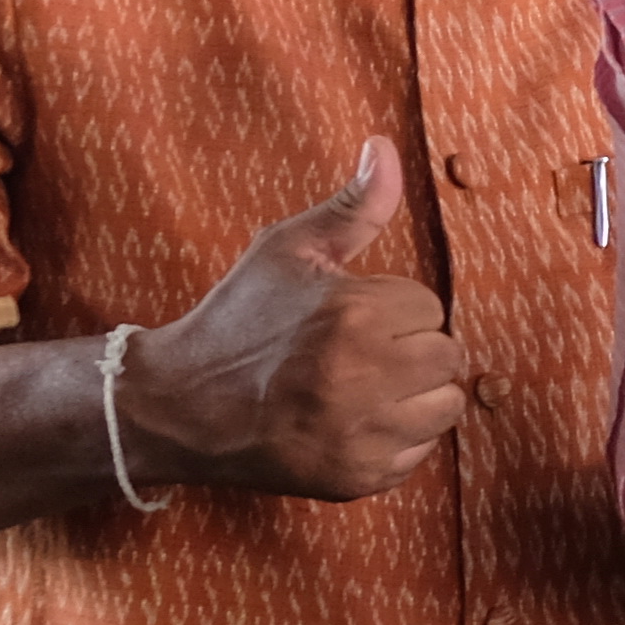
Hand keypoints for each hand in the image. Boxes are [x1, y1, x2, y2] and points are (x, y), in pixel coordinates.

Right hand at [115, 138, 470, 501]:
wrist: (178, 407)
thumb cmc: (236, 320)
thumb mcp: (287, 251)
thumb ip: (353, 206)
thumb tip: (386, 147)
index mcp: (355, 314)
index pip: (429, 306)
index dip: (392, 309)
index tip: (347, 317)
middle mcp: (366, 376)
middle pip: (447, 356)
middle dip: (410, 349)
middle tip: (357, 354)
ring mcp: (363, 434)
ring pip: (443, 407)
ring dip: (414, 396)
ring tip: (360, 387)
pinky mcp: (358, 478)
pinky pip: (418, 453)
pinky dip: (393, 440)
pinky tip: (348, 423)